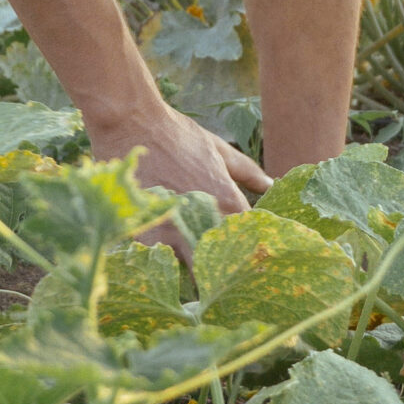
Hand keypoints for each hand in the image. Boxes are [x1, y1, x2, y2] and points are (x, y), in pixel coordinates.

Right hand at [90, 102, 269, 259]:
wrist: (131, 124)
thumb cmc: (177, 135)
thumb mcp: (218, 150)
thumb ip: (248, 172)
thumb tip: (272, 184)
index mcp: (228, 204)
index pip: (250, 243)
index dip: (249, 253)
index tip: (246, 260)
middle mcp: (204, 223)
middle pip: (222, 266)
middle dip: (223, 275)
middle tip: (221, 280)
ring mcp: (172, 232)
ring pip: (190, 271)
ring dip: (193, 275)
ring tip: (193, 277)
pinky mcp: (143, 235)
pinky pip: (158, 264)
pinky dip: (162, 267)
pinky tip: (162, 266)